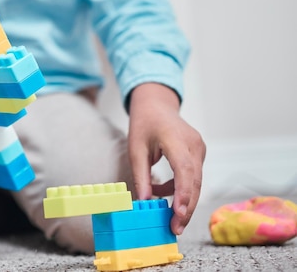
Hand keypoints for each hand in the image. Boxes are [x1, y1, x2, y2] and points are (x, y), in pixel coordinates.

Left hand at [127, 83, 205, 234]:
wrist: (156, 105)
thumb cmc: (144, 124)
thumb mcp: (135, 150)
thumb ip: (141, 176)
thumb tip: (144, 203)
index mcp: (175, 139)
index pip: (184, 170)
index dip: (183, 194)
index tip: (178, 214)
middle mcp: (193, 144)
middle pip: (194, 181)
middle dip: (186, 207)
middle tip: (175, 229)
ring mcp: (199, 149)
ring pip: (195, 182)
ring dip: (184, 201)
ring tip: (171, 220)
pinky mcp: (198, 154)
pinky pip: (192, 176)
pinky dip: (181, 189)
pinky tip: (164, 194)